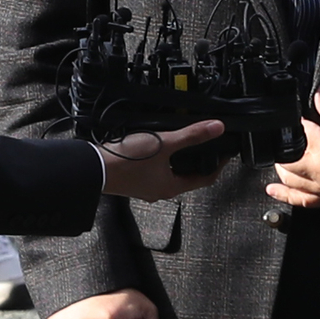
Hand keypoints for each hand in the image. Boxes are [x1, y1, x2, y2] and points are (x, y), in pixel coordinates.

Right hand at [94, 118, 226, 203]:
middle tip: (207, 145)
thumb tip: (216, 128)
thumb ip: (191, 135)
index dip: (218, 165)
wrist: (94, 167)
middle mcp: (160, 190)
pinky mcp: (134, 179)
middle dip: (198, 161)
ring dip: (179, 160)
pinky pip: (155, 170)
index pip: (205, 179)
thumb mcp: (164, 143)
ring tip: (184, 142)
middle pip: (188, 176)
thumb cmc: (126, 161)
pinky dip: (162, 159)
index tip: (225, 152)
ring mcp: (146, 186)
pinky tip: (158, 147)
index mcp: (172, 187)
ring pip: (171, 173)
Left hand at [264, 93, 319, 208]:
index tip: (299, 116)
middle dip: (285, 146)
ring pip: (289, 180)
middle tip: (293, 135)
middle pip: (286, 160)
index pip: (297, 131)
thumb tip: (315, 94)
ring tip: (284, 155)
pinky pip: (300, 200)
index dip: (295, 121)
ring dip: (282, 167)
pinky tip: (273, 190)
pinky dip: (284, 195)